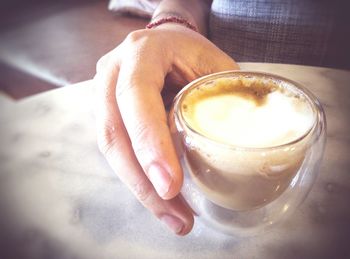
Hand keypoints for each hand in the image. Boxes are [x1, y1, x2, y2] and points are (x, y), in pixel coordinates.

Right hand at [93, 23, 238, 234]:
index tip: (170, 185)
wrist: (164, 44)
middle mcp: (113, 73)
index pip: (136, 96)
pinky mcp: (109, 117)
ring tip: (176, 219)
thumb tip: (246, 145)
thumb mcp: (213, 65)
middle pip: (115, 134)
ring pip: (113, 151)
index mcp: (141, 53)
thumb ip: (224, 99)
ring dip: (142, 190)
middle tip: (178, 217)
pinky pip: (119, 153)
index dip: (149, 142)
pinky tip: (164, 201)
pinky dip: (140, 180)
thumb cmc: (191, 53)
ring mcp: (104, 96)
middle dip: (144, 182)